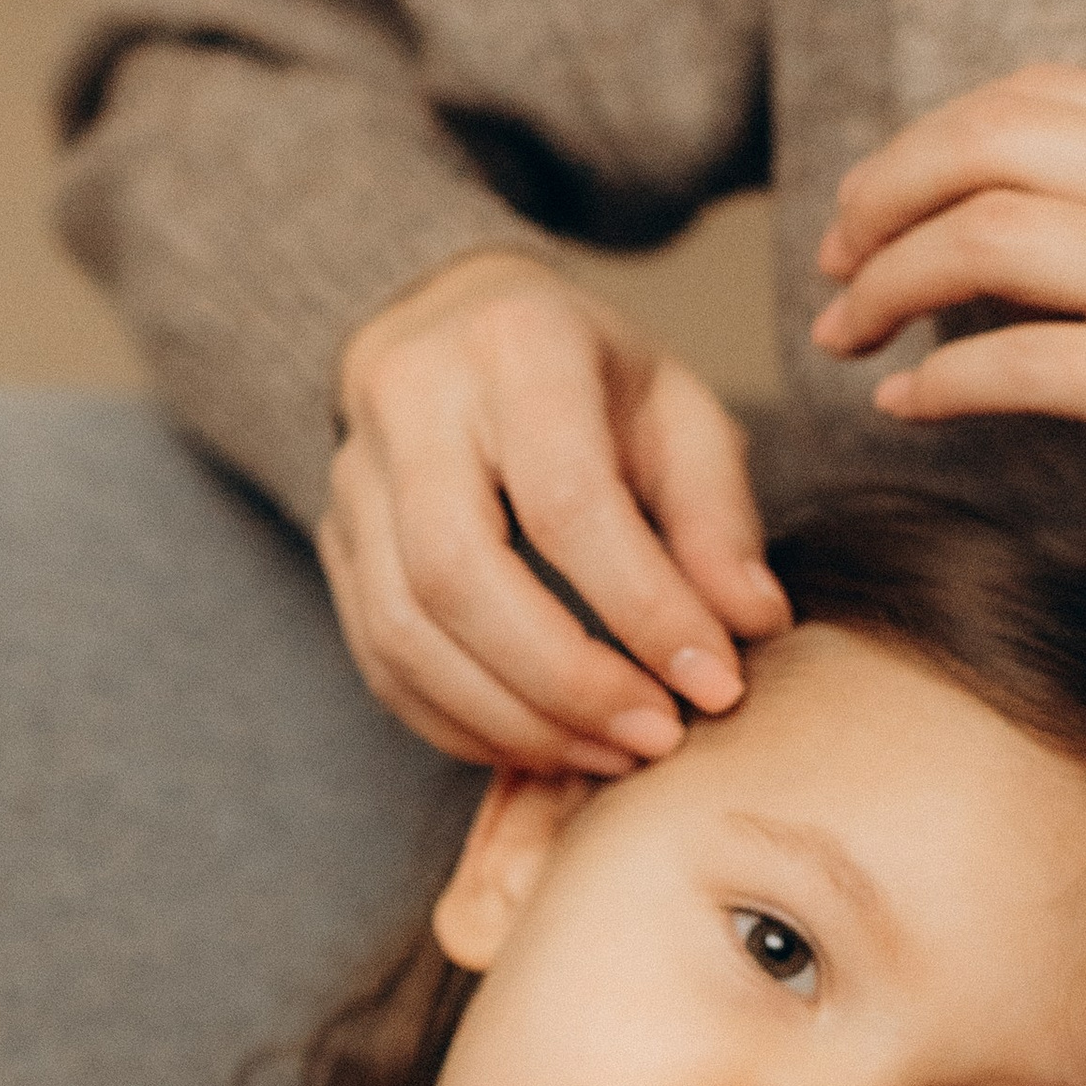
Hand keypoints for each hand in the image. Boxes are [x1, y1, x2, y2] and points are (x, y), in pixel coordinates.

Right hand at [325, 251, 790, 777]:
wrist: (459, 332)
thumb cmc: (589, 381)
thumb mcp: (678, 412)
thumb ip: (715, 518)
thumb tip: (751, 626)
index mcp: (515, 345)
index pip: (566, 503)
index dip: (644, 610)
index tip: (715, 683)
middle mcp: (411, 401)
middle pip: (457, 577)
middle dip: (565, 683)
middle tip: (654, 737)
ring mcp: (353, 477)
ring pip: (404, 633)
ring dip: (513, 721)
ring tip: (607, 753)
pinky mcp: (333, 545)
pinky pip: (382, 664)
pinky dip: (463, 726)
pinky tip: (542, 745)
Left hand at [811, 65, 1085, 678]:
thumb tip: (1007, 243)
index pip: (1041, 96)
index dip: (928, 147)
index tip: (868, 216)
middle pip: (995, 141)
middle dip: (882, 200)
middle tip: (828, 271)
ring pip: (993, 238)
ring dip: (888, 287)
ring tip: (842, 341)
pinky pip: (1024, 362)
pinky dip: (940, 385)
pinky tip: (906, 414)